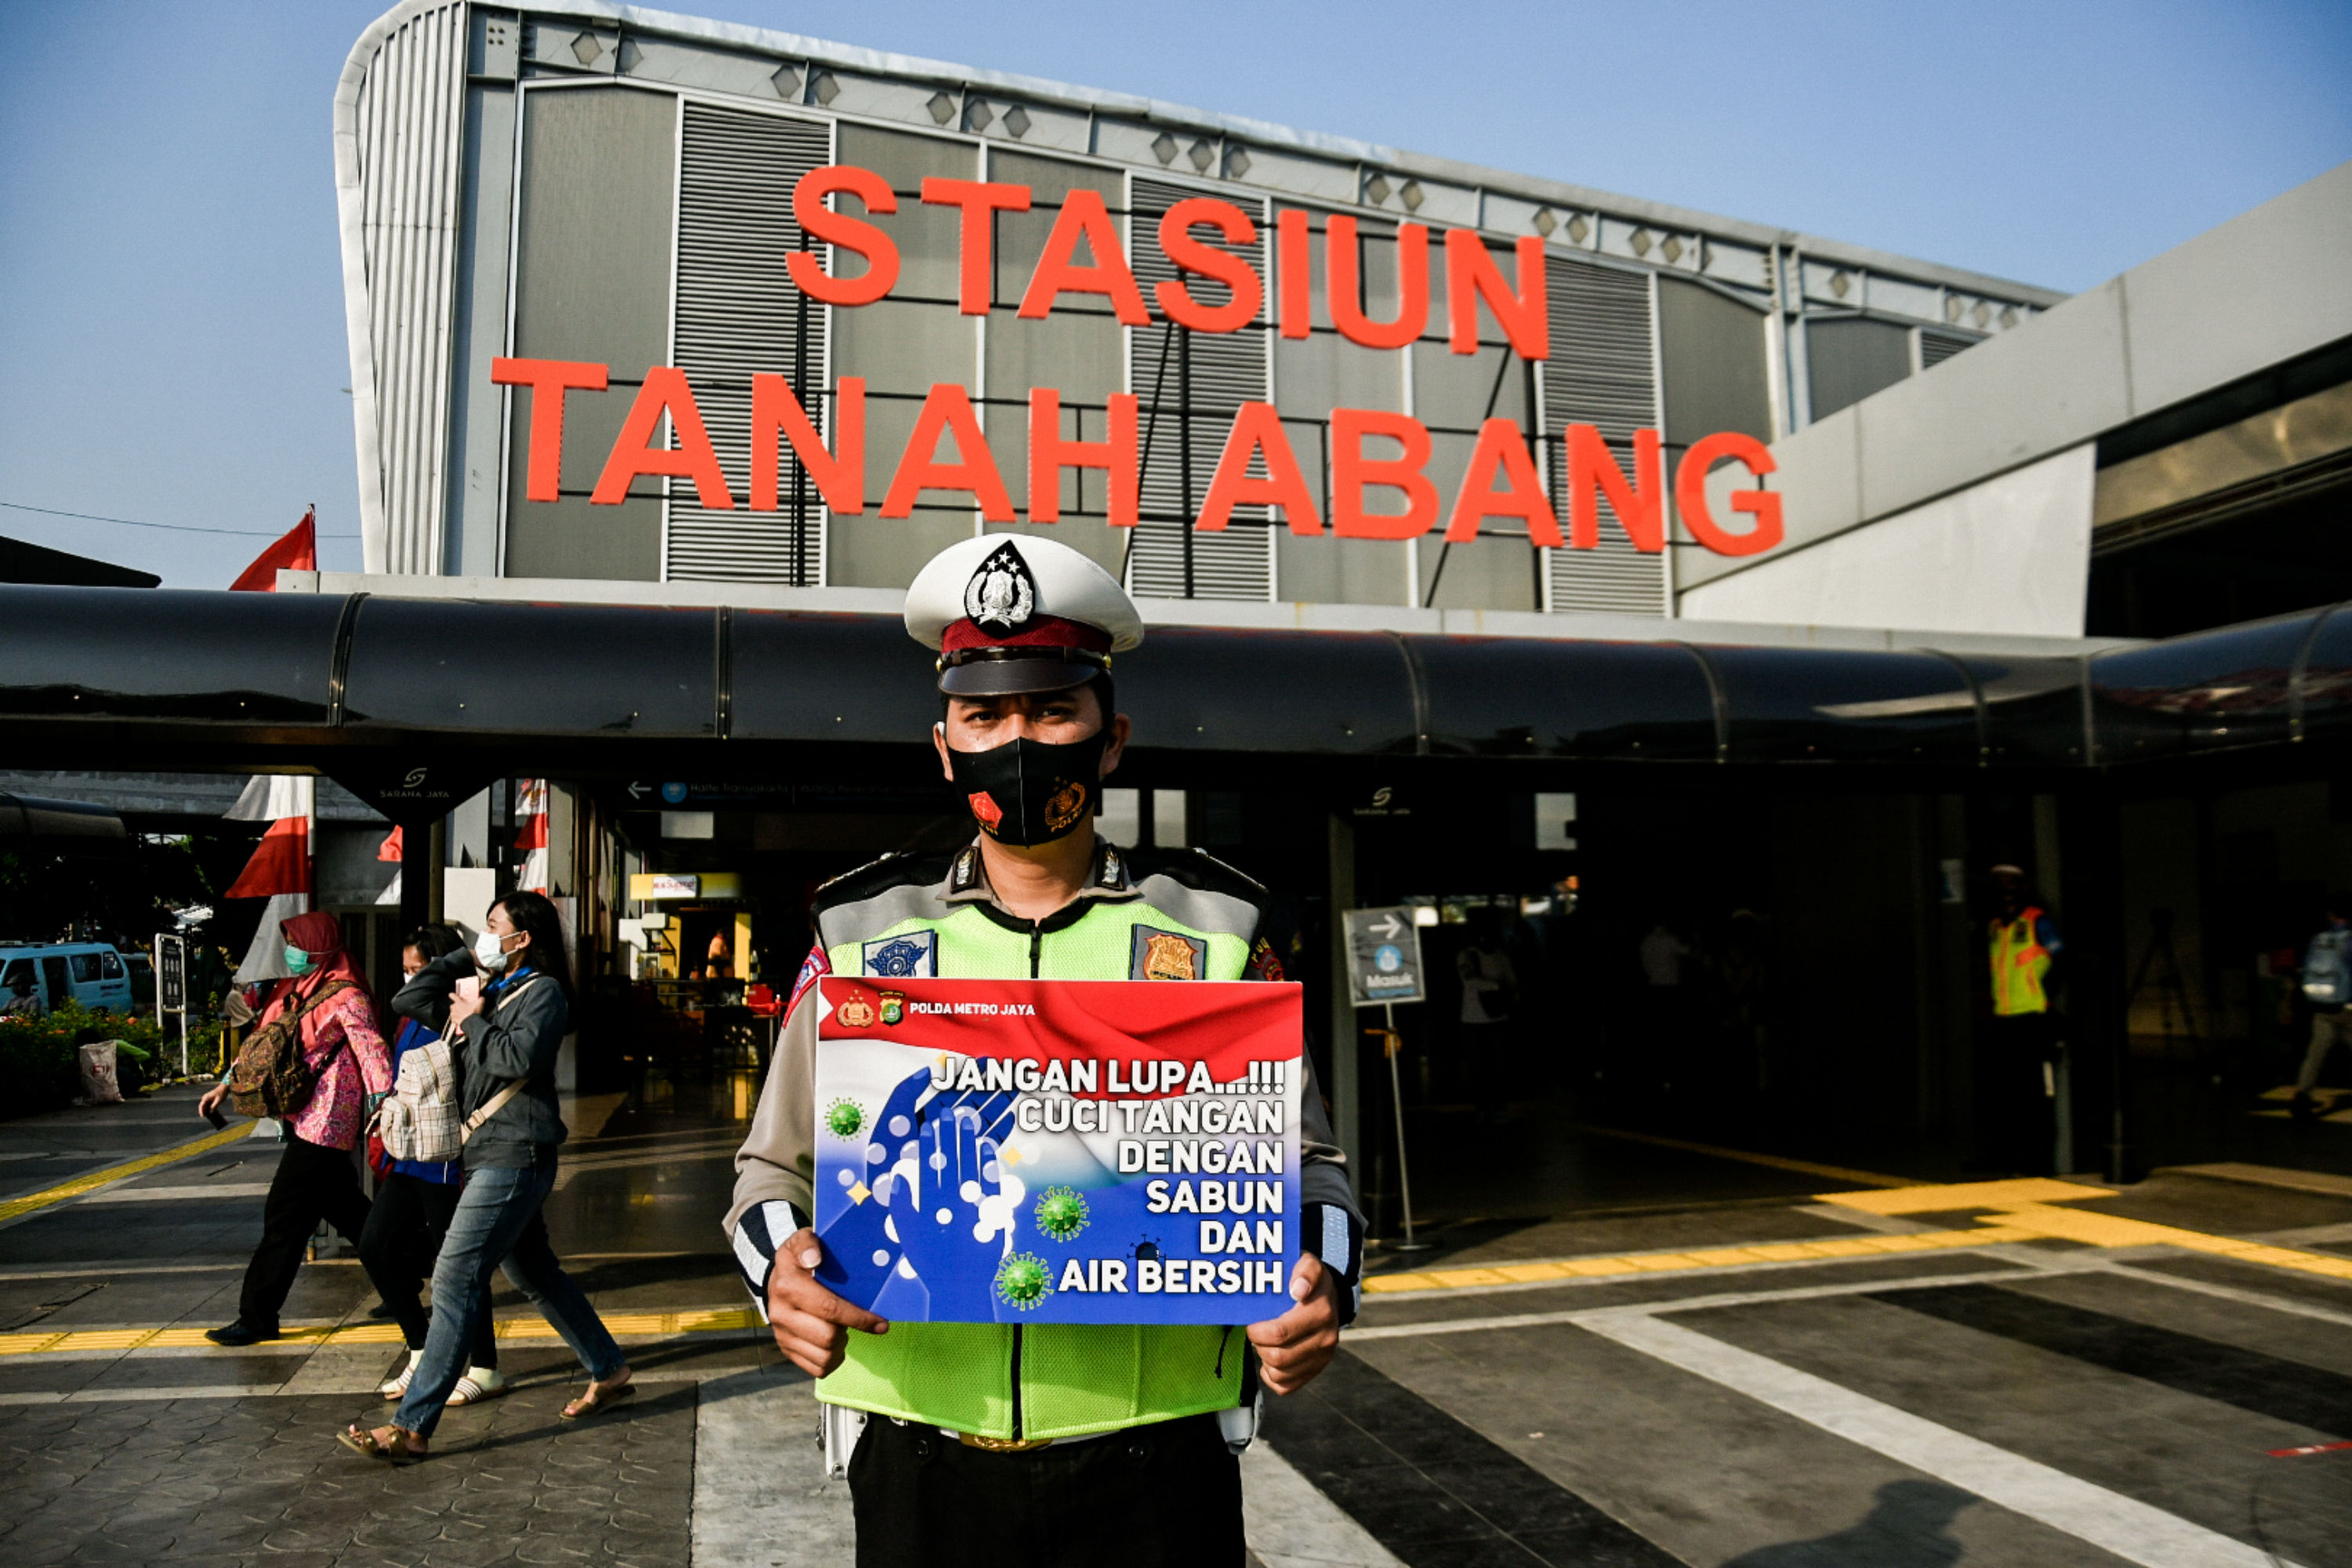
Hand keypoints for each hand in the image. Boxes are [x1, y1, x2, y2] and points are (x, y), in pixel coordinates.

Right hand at [198, 1084, 226, 1118]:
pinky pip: (208, 1105)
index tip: (202, 1116)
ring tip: (208, 1116)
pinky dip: (208, 1108)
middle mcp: (205, 1098)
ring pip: (205, 1106)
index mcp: (206, 1097)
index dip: (201, 1111)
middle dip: (203, 1111)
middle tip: (204, 1117)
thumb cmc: (221, 1093)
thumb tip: (211, 1111)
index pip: (201, 1105)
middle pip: (202, 1106)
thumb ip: (215, 1106)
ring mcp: (207, 1098)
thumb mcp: (219, 1100)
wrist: (224, 1088)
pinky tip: (210, 1112)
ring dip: (205, 1110)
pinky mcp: (210, 1099)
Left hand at [445, 989, 482, 1029]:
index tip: (453, 995)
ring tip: (462, 1013)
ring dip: (456, 1012)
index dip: (452, 995)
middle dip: (456, 1005)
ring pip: (452, 1012)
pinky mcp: (454, 1020)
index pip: (452, 996)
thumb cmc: (474, 1012)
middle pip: (452, 1005)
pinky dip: (456, 1019)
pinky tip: (460, 1019)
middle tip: (462, 1007)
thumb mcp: (480, 1003)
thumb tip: (482, 998)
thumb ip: (480, 999)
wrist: (471, 1023)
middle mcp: (454, 1007)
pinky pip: (453, 1018)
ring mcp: (453, 1014)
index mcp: (459, 1002)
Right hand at [765, 1227, 888, 1377]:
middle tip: (856, 1319)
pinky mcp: (786, 1350)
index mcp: (788, 1286)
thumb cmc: (798, 1261)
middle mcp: (781, 1314)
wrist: (776, 1280)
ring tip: (843, 1329)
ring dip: (841, 1346)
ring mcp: (782, 1335)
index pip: (828, 1308)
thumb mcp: (800, 1242)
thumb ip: (807, 1244)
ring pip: (823, 1356)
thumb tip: (814, 1259)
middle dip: (849, 1329)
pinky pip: (816, 1369)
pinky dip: (832, 1360)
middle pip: (827, 1336)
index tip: (880, 1322)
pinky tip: (834, 1343)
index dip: (858, 1317)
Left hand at [1246, 1252, 1340, 1395]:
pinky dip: (1272, 1375)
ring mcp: (1321, 1359)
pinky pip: (1285, 1386)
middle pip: (1277, 1357)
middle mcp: (1325, 1339)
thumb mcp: (1308, 1264)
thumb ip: (1305, 1270)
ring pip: (1280, 1373)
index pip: (1280, 1334)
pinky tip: (1271, 1358)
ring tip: (1264, 1342)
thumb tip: (1298, 1289)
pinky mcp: (1315, 1371)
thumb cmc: (1309, 1280)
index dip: (1258, 1331)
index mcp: (1321, 1313)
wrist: (1328, 1297)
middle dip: (1258, 1344)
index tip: (1252, 1321)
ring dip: (1264, 1359)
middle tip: (1255, 1331)